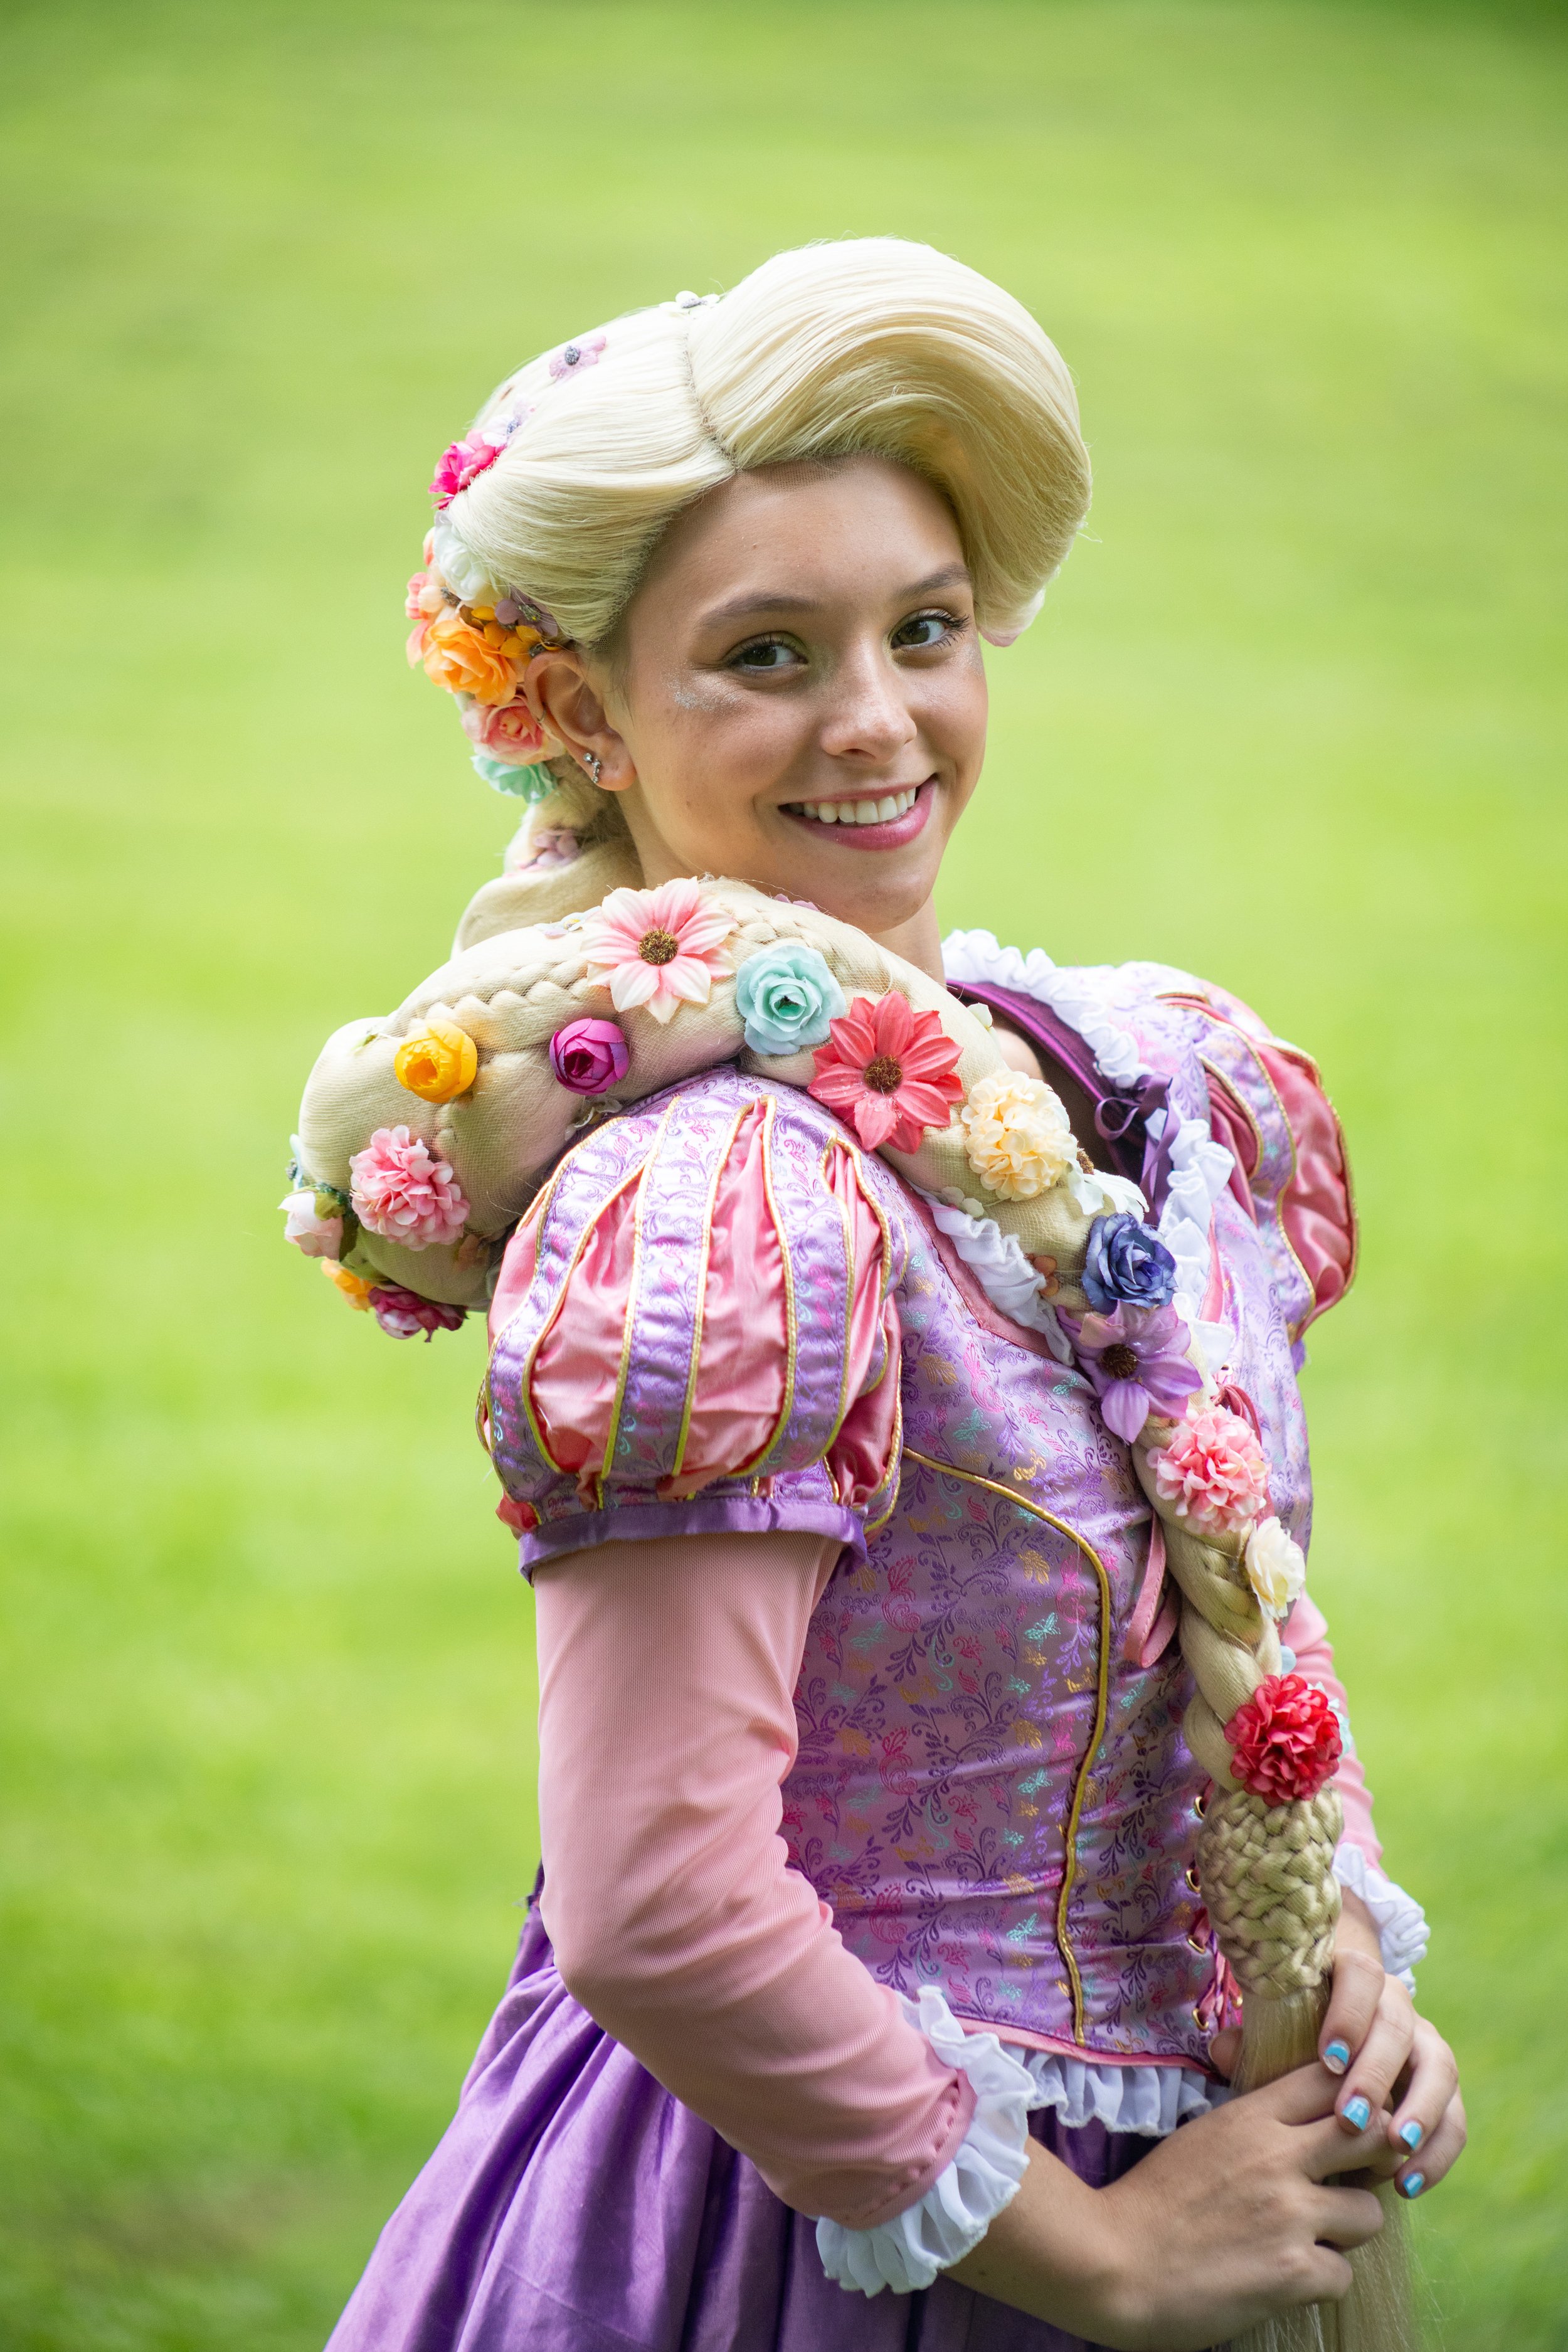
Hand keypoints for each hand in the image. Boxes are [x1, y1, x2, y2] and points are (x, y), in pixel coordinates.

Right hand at [947, 2063, 1386, 2348]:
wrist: (1113, 2265)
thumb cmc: (1150, 2202)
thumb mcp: (1201, 2137)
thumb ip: (1251, 2123)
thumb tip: (1294, 2116)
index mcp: (1250, 2118)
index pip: (1331, 2080)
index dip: (1352, 2099)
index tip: (1346, 2123)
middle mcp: (1278, 2157)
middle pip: (1373, 2135)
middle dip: (1372, 2160)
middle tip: (1351, 2179)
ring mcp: (1290, 2215)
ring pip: (1370, 2214)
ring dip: (1347, 2230)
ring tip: (1313, 2237)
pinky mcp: (1294, 2272)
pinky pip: (1343, 2274)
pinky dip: (1321, 2281)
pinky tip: (1288, 2279)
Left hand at [1281, 1886, 1465, 2201]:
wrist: (1337, 2047)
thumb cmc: (1294, 2040)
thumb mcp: (1272, 2035)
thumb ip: (1251, 2041)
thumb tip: (1220, 2048)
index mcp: (1354, 1977)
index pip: (1361, 1975)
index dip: (1348, 2014)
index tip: (1327, 2060)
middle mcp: (1397, 2005)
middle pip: (1399, 2026)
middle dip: (1377, 2073)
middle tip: (1351, 2118)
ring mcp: (1426, 2044)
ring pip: (1440, 2069)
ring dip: (1421, 2113)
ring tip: (1393, 2151)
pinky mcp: (1443, 2089)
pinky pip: (1454, 2119)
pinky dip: (1436, 2153)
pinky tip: (1407, 2184)